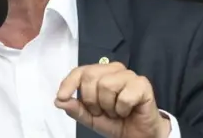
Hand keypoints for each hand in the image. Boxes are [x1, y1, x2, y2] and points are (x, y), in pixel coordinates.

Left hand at [54, 61, 170, 137]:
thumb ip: (76, 109)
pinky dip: (122, 109)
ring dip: (108, 106)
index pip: (80, 71)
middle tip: (102, 111)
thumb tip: (60, 100)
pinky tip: (127, 111)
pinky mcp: (142, 84)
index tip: (62, 97)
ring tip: (115, 111)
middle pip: (91, 76)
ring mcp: (129, 75)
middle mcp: (115, 70)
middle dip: (91, 100)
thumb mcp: (90, 118)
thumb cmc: (116, 122)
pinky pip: (124, 96)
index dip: (69, 83)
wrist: (138, 134)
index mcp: (101, 74)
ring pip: (107, 85)